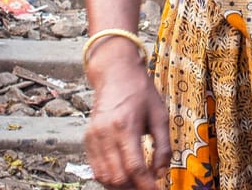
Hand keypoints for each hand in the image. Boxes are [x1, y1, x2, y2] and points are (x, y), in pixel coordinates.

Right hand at [85, 53, 170, 189]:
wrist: (115, 73)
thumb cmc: (140, 92)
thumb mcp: (160, 116)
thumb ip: (163, 146)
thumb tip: (161, 173)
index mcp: (125, 125)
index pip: (135, 167)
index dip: (146, 185)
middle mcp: (105, 133)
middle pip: (117, 176)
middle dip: (134, 189)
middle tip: (148, 188)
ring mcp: (93, 136)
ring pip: (104, 177)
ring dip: (120, 187)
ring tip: (136, 184)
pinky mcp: (88, 139)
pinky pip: (95, 168)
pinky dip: (108, 178)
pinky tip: (122, 177)